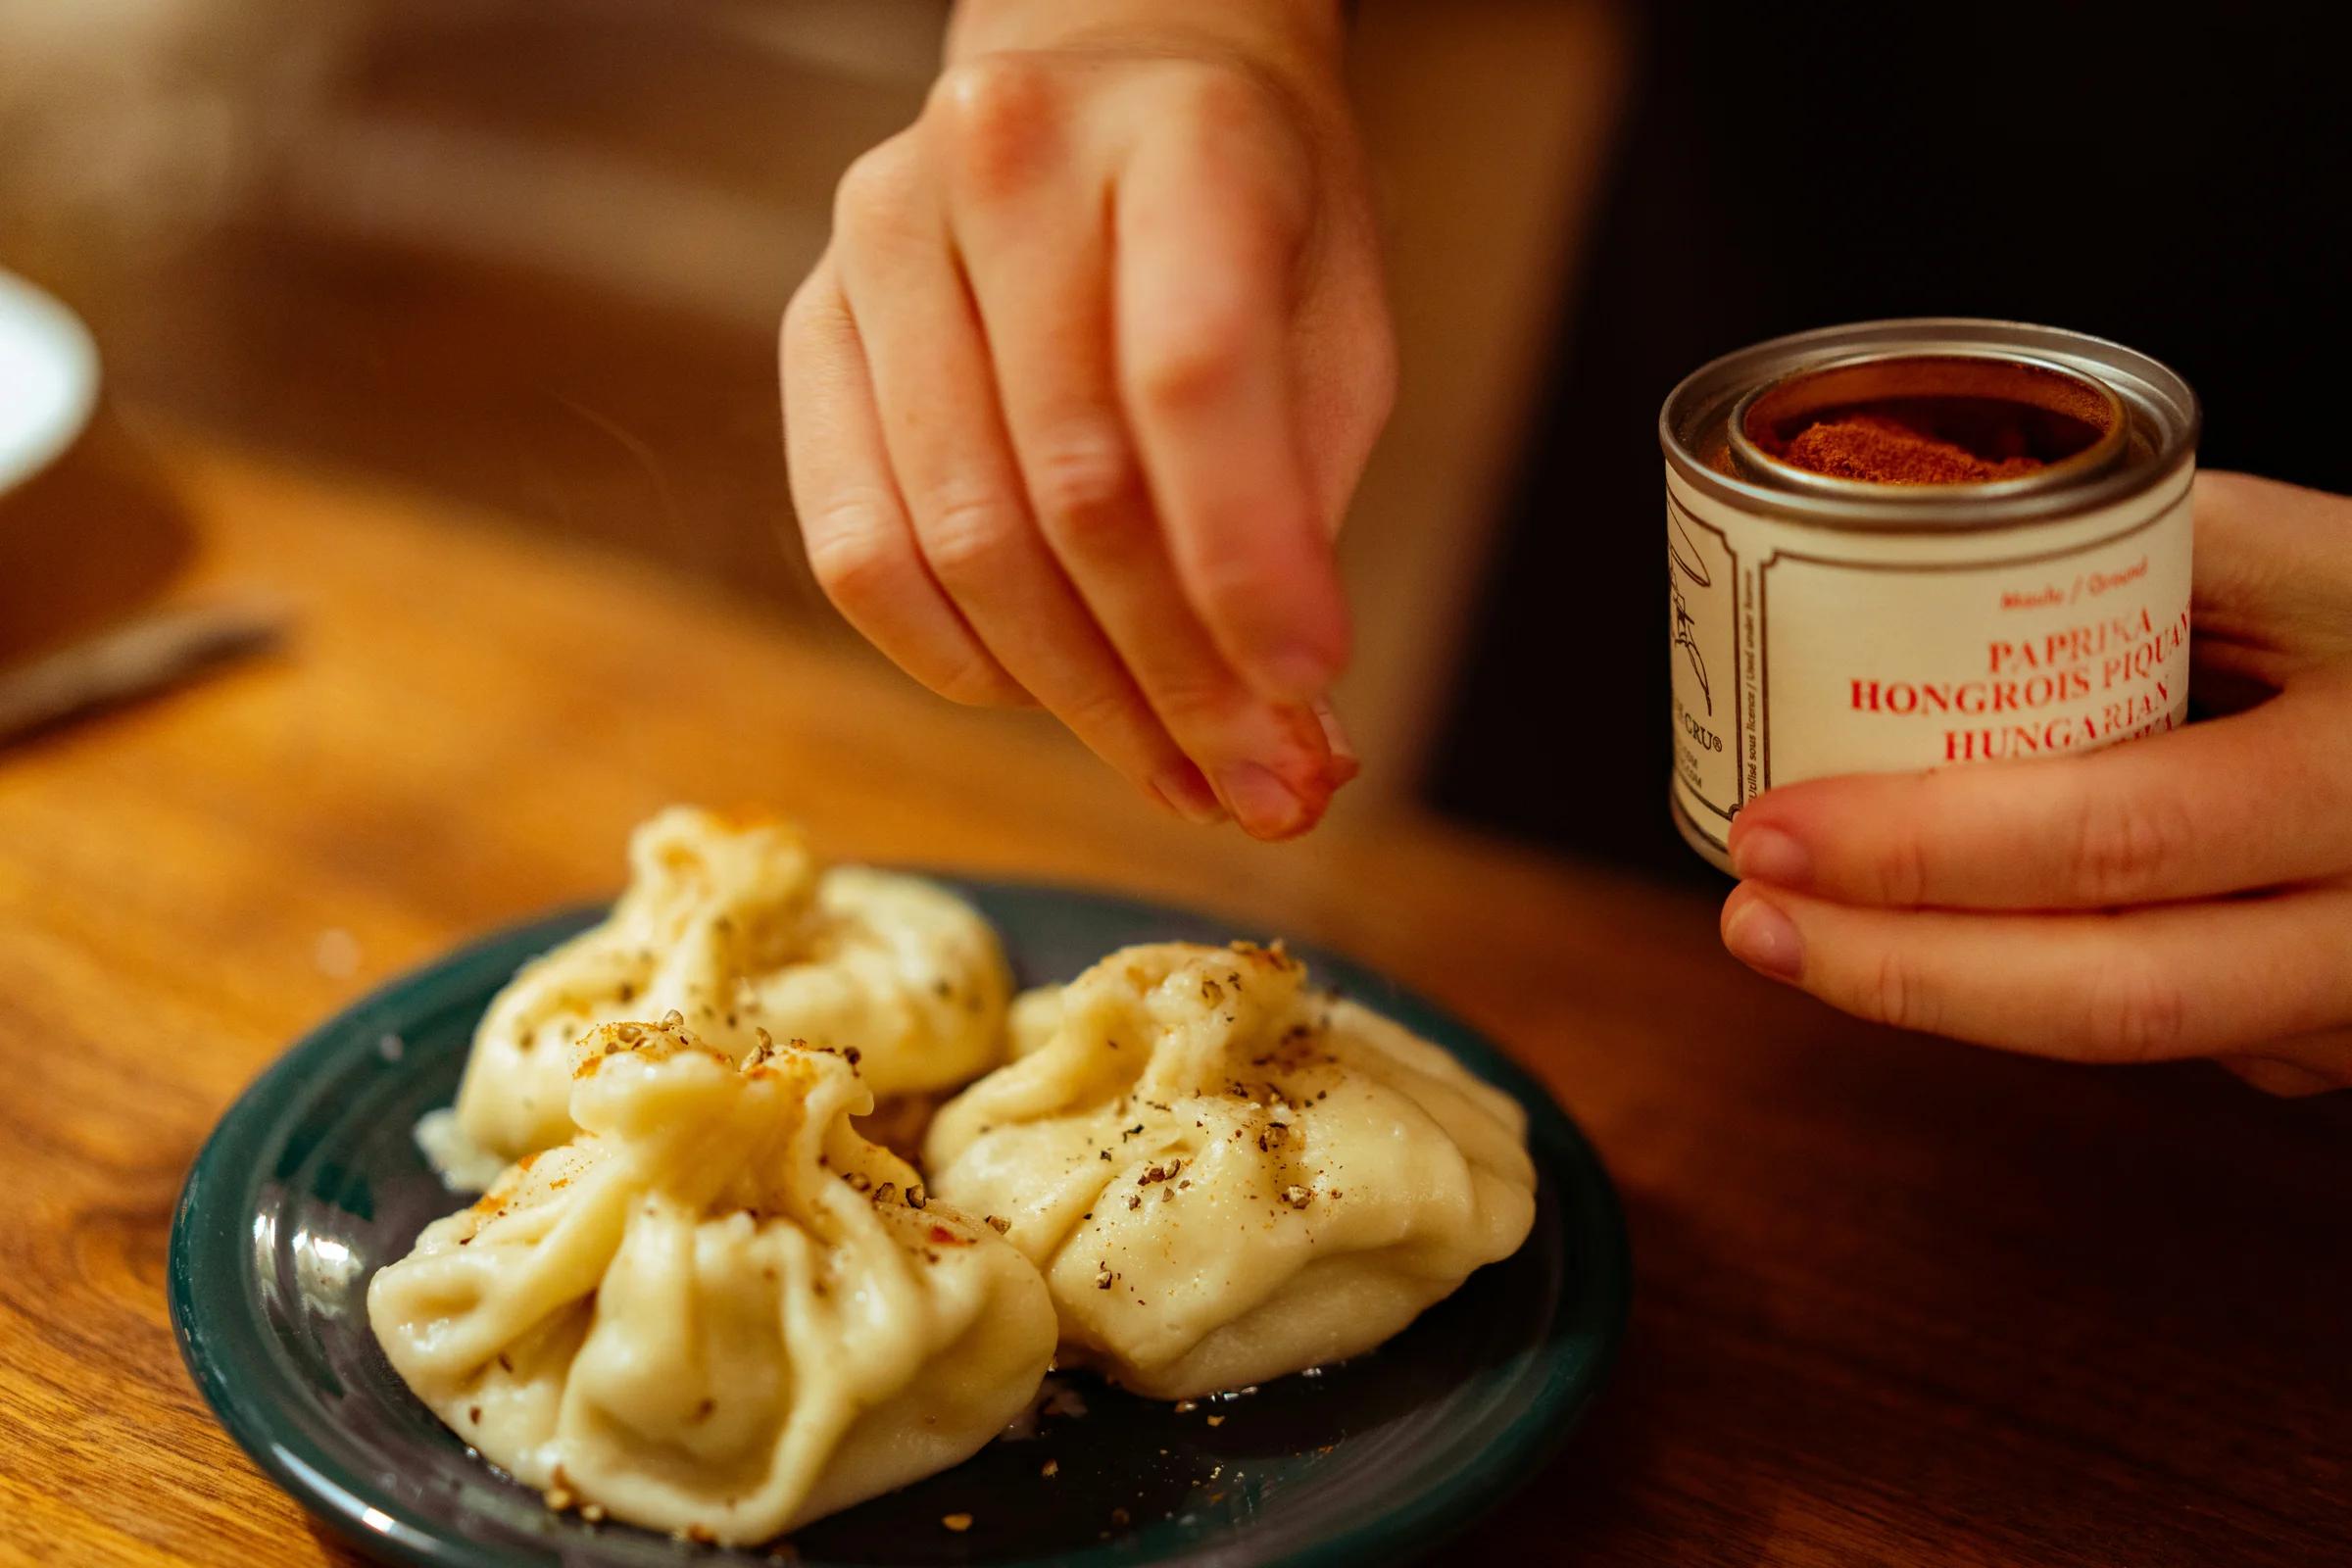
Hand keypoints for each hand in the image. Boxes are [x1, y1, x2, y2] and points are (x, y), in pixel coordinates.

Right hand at [781, 0, 1391, 839]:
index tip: (1309, 693)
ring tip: (1174, 772)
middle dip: (1176, 677)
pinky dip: (957, 660)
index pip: (1191, 376)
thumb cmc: (1246, 223)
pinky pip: (858, 549)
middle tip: (1257, 791)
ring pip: (964, 539)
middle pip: (1075, 488)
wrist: (1110, 91)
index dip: (1246, 562)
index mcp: (1179, 137)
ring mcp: (884, 239)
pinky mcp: (811, 323)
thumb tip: (1288, 743)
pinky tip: (1042, 698)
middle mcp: (1005, 161)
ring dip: (1078, 700)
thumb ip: (1298, 510)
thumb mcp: (1330, 325)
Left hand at [1719, 471, 2351, 1092]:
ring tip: (1803, 938)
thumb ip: (2181, 548)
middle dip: (1898, 968)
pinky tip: (1943, 940)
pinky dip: (2040, 988)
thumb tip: (1960, 534)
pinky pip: (2175, 1032)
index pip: (2119, 837)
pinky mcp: (2346, 1046)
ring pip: (2132, 1036)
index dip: (1924, 850)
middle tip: (1752, 919)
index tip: (1771, 825)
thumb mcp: (2347, 561)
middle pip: (2110, 993)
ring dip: (1947, 995)